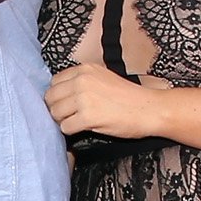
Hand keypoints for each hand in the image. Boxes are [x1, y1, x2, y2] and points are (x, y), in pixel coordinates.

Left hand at [44, 60, 167, 143]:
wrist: (149, 109)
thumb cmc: (129, 97)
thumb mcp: (103, 77)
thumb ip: (82, 81)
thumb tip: (61, 94)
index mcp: (84, 69)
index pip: (54, 82)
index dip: (59, 95)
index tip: (67, 103)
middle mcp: (81, 80)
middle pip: (50, 98)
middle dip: (57, 109)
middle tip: (70, 116)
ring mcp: (83, 98)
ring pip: (55, 113)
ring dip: (63, 121)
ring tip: (78, 122)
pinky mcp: (87, 116)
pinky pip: (65, 127)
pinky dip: (71, 131)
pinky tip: (84, 128)